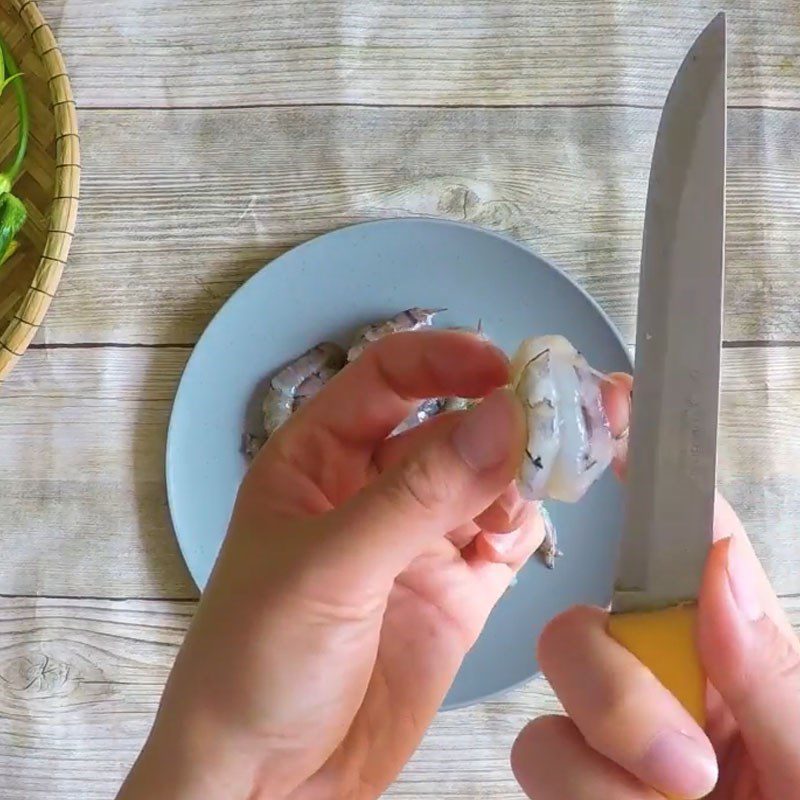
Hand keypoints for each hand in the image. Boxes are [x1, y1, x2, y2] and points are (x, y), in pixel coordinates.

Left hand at [118, 330, 547, 799]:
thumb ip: (417, 497)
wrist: (268, 784)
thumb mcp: (328, 569)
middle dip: (503, 420)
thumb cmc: (254, 665)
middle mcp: (371, 491)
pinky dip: (523, 528)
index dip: (443, 361)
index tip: (503, 367)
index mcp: (318, 460)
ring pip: (487, 479)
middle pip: (452, 427)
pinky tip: (512, 540)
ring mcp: (416, 541)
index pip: (387, 379)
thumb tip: (502, 418)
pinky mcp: (454, 592)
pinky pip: (505, 538)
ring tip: (531, 495)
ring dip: (520, 475)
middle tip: (559, 424)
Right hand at [512, 393, 799, 798]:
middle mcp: (681, 695)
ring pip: (553, 703)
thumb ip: (780, 685)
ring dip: (600, 764)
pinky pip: (540, 760)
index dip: (658, 475)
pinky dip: (582, 793)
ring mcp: (625, 748)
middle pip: (591, 625)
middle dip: (615, 687)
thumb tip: (717, 570)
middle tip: (686, 770)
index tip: (620, 404)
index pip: (696, 551)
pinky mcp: (583, 789)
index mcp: (751, 671)